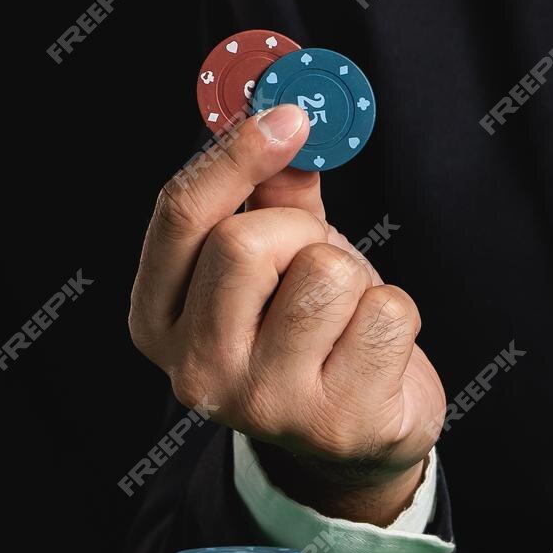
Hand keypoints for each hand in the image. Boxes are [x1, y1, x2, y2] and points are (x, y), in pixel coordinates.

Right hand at [128, 104, 446, 524]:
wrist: (357, 439)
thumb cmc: (311, 334)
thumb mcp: (279, 262)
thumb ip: (272, 194)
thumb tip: (285, 112)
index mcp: (157, 321)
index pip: (180, 216)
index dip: (235, 154)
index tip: (289, 114)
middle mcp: (195, 371)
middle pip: (247, 242)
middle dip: (301, 232)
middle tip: (316, 262)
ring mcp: (264, 404)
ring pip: (324, 273)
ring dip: (355, 278)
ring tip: (346, 316)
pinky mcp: (337, 422)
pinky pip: (385, 312)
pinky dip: (396, 314)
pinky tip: (375, 351)